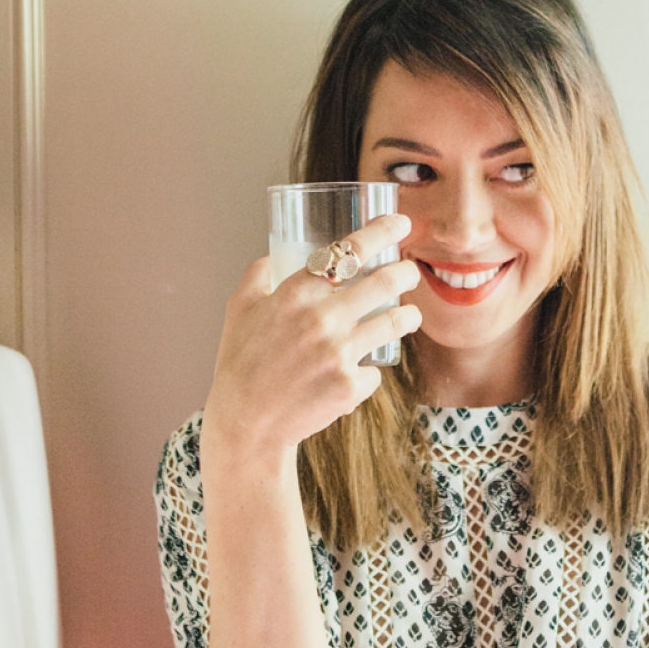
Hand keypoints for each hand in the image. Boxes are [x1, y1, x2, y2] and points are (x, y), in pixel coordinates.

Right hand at [201, 214, 421, 455]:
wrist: (246, 424)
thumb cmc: (240, 364)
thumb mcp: (238, 310)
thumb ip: (256, 277)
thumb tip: (270, 258)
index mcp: (295, 293)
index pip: (348, 251)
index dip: (382, 232)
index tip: (401, 223)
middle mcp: (321, 318)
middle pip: (386, 281)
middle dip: (407, 272)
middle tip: (410, 272)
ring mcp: (339, 352)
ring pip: (396, 321)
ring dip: (409, 315)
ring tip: (408, 315)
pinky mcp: (350, 385)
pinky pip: (375, 370)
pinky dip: (369, 370)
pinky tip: (359, 372)